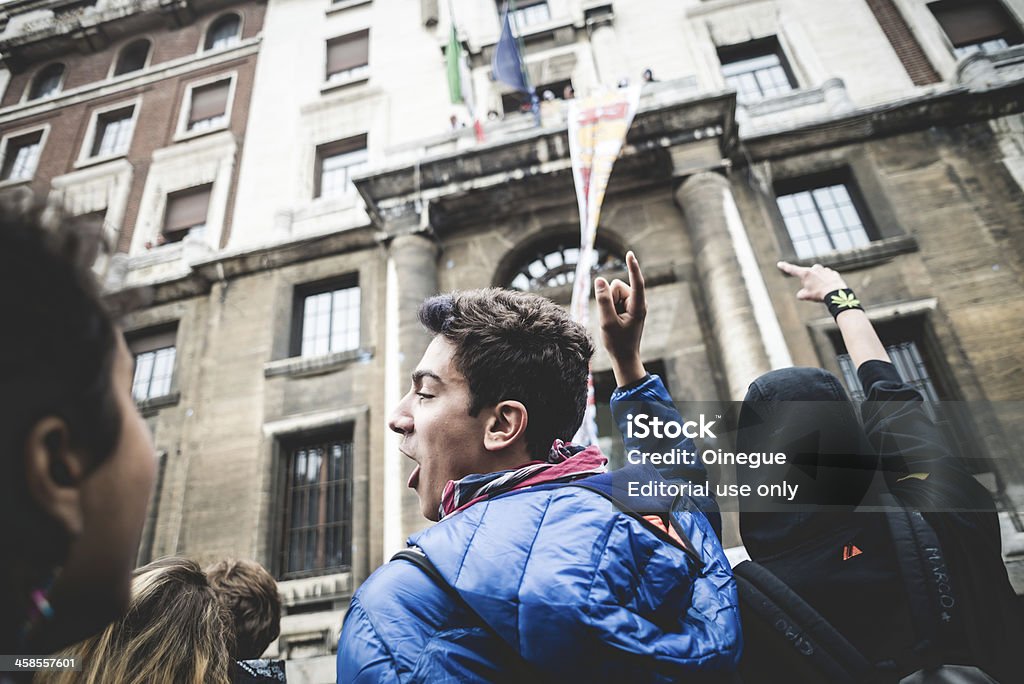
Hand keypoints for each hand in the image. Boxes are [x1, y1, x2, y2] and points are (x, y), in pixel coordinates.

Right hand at [595, 251, 646, 386]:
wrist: (624, 357)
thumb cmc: (617, 343)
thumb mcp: (607, 322)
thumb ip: (603, 300)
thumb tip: (600, 280)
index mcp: (638, 306)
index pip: (636, 282)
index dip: (632, 267)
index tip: (629, 254)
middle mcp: (637, 302)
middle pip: (616, 286)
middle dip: (609, 298)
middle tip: (611, 318)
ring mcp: (632, 304)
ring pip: (612, 291)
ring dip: (608, 304)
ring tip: (613, 320)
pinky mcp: (627, 306)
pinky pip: (612, 298)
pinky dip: (609, 307)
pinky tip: (613, 320)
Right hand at [777, 261, 847, 301]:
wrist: (836, 293)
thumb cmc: (819, 294)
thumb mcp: (806, 296)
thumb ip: (800, 294)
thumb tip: (801, 294)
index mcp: (805, 273)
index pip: (792, 270)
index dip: (785, 267)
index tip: (780, 263)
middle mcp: (814, 269)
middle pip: (808, 274)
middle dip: (809, 281)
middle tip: (814, 290)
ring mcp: (824, 270)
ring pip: (818, 275)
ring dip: (819, 281)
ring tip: (823, 290)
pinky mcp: (832, 273)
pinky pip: (827, 277)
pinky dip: (827, 282)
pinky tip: (829, 288)